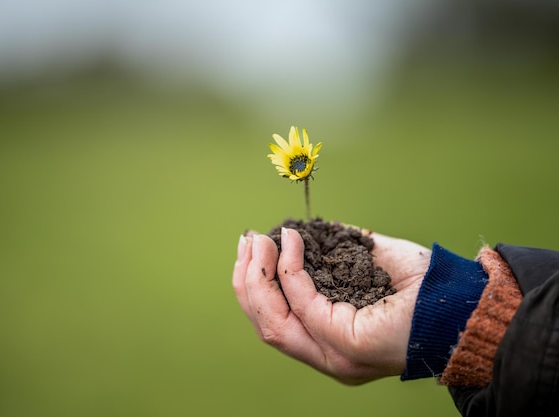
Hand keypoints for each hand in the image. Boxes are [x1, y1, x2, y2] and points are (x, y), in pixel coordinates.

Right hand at [232, 227, 430, 384]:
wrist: (463, 299)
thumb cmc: (422, 286)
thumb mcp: (361, 267)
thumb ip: (328, 259)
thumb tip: (297, 234)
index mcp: (330, 340)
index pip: (275, 319)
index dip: (255, 283)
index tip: (252, 245)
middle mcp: (327, 355)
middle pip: (265, 323)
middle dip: (248, 279)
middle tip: (247, 240)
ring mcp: (335, 355)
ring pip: (272, 322)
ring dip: (258, 276)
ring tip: (259, 240)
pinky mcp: (346, 343)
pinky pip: (302, 303)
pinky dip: (289, 269)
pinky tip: (292, 241)